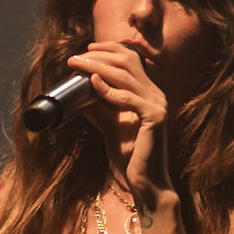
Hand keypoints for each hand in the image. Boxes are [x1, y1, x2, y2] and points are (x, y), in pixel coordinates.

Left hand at [67, 42, 172, 202]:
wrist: (146, 183)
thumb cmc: (131, 158)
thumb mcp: (110, 128)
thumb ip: (99, 110)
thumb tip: (80, 95)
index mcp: (148, 93)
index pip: (131, 59)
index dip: (109, 50)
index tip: (87, 49)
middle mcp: (156, 94)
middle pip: (128, 61)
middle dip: (100, 55)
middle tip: (76, 57)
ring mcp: (157, 105)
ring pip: (126, 75)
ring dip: (99, 67)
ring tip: (78, 65)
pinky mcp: (155, 117)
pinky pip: (128, 98)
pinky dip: (109, 90)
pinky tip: (93, 84)